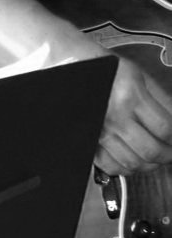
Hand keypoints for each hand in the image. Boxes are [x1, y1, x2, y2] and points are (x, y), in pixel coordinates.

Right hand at [96, 54, 171, 175]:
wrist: (74, 68)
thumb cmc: (106, 69)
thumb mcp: (139, 75)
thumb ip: (161, 100)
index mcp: (130, 96)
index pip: (164, 128)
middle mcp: (114, 117)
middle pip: (151, 150)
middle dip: (168, 155)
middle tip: (171, 152)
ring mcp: (100, 131)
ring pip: (132, 162)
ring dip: (150, 164)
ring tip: (156, 158)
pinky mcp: (89, 140)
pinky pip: (110, 165)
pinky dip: (127, 169)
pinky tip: (134, 161)